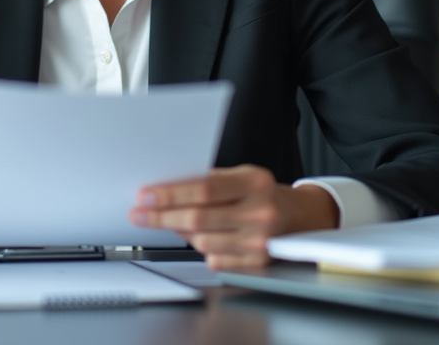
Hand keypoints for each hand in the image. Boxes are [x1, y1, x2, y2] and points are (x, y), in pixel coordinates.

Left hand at [129, 164, 338, 269]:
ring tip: (171, 222)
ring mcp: (260, 241)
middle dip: (162, 217)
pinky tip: (200, 237)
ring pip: (203, 241)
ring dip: (180, 232)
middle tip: (139, 215)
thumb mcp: (242, 175)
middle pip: (199, 218)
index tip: (145, 196)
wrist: (299, 217)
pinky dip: (201, 248)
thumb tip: (166, 190)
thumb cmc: (263, 193)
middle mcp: (260, 213)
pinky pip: (214, 258)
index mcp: (255, 183)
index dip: (170, 194)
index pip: (204, 189)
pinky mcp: (257, 263)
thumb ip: (209, 181)